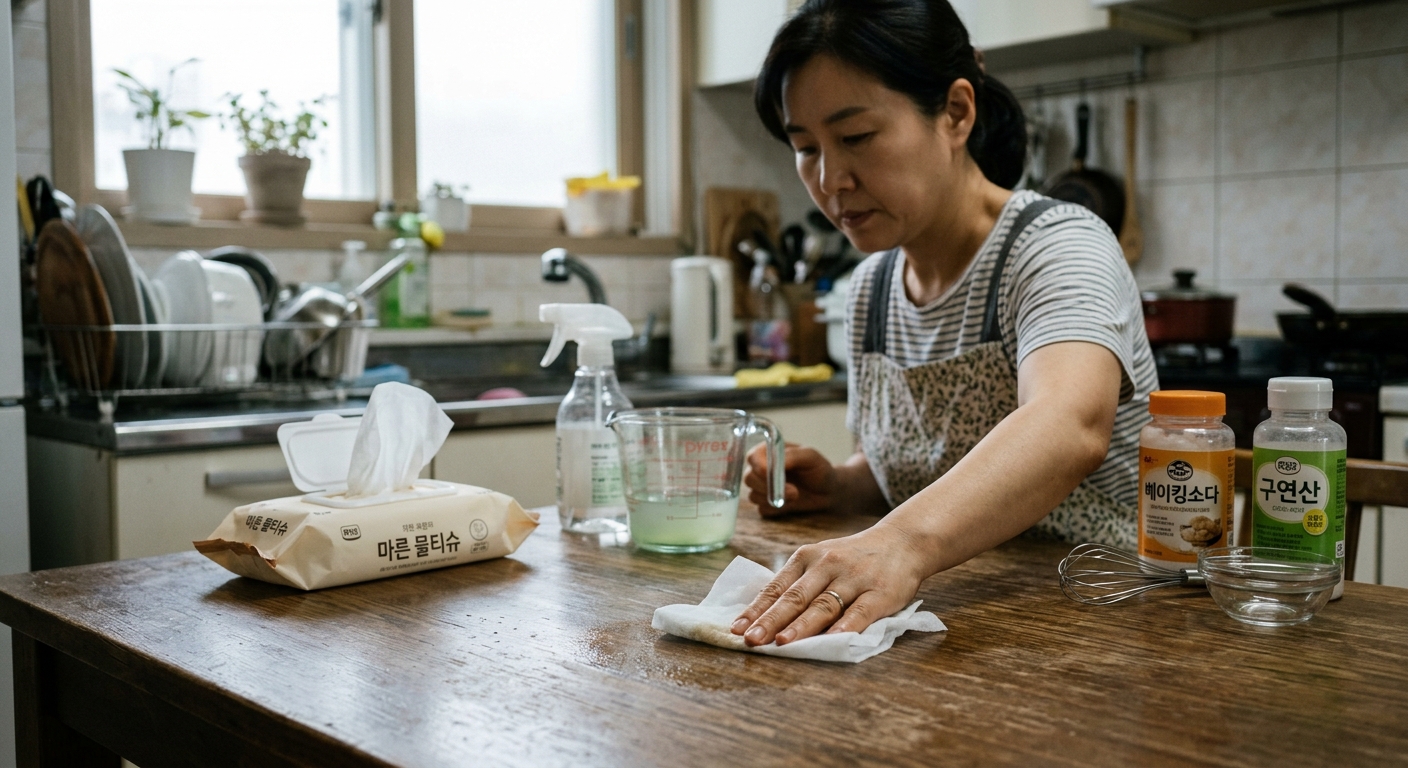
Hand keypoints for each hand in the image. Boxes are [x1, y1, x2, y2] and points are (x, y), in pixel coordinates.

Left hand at [730, 522, 929, 644]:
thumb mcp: (822, 559)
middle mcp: (828, 565)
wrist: (903, 541)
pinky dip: (844, 628)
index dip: (756, 609)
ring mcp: (854, 579)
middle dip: (770, 620)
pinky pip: (860, 612)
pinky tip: (830, 642)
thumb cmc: (856, 557)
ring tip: (782, 643)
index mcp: (808, 557)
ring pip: (823, 605)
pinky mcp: (880, 593)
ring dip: (801, 626)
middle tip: (751, 640)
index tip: (736, 628)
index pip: (776, 586)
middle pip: (795, 597)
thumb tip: (764, 613)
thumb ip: (800, 581)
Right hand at [743, 443, 835, 517]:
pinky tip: (791, 504)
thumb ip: (792, 456)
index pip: (752, 457)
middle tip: (793, 491)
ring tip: (796, 495)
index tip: (772, 475)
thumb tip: (774, 463)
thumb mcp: (810, 456)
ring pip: (754, 496)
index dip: (759, 467)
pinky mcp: (766, 504)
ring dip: (775, 499)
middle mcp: (761, 469)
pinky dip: (776, 509)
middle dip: (769, 487)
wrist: (828, 490)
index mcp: (768, 452)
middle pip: (749, 478)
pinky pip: (762, 509)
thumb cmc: (819, 468)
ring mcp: (762, 487)